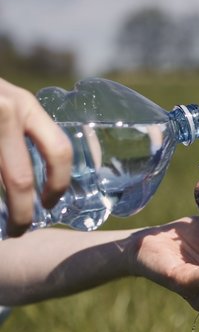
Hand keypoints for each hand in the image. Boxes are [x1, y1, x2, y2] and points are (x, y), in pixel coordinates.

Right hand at [0, 78, 71, 236]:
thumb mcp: (6, 102)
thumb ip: (27, 129)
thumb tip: (58, 174)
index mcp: (24, 106)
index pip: (58, 150)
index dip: (59, 183)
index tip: (50, 204)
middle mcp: (4, 112)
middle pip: (21, 180)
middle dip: (22, 214)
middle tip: (20, 229)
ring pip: (0, 183)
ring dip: (0, 212)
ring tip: (2, 225)